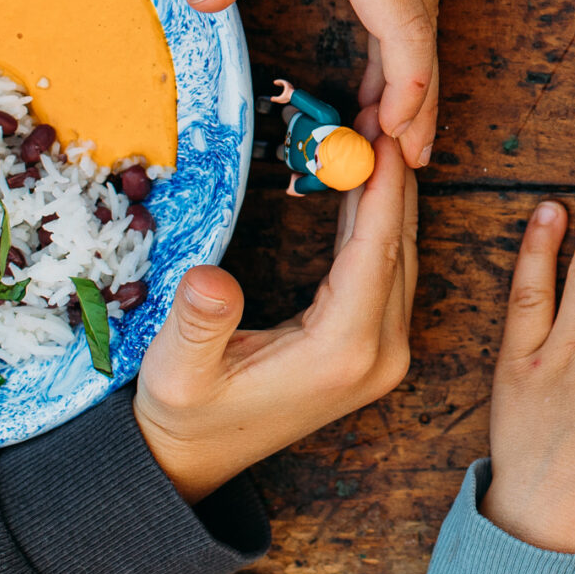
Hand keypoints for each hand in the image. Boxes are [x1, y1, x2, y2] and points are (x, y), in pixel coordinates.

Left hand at [115, 0, 442, 162]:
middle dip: (420, 97)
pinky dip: (404, 41)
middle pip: (425, 25)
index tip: (398, 143)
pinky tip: (387, 82)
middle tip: (405, 164)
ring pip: (424, 11)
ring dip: (415, 73)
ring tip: (399, 138)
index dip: (409, 88)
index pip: (403, 23)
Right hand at [133, 110, 417, 501]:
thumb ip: (198, 325)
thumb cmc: (183, 417)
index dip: (382, 188)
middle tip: (381, 112)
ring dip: (387, 194)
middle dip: (392, 176)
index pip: (374, 254)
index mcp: (341, 354)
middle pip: (398, 247)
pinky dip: (375, 221)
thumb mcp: (176, 373)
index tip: (383, 132)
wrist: (194, 461)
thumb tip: (209, 280)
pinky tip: (363, 178)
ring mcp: (382, 352)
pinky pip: (384, 269)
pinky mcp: (372, 346)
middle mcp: (378, 354)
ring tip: (373, 131)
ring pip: (397, 254)